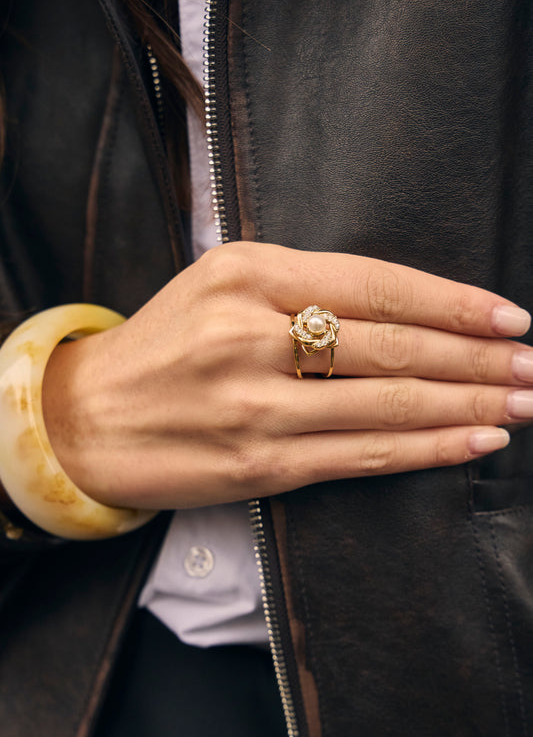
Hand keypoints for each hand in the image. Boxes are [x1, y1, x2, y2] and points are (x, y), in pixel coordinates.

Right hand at [42, 242, 532, 509]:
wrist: (91, 416)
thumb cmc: (163, 343)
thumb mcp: (220, 282)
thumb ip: (302, 286)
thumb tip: (404, 306)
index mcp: (249, 273)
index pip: (377, 283)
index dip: (453, 302)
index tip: (509, 317)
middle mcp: (253, 333)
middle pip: (394, 344)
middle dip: (476, 356)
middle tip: (531, 364)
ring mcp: (257, 403)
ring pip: (388, 402)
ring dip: (467, 404)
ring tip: (521, 402)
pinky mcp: (260, 463)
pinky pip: (362, 455)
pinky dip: (427, 448)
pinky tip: (472, 442)